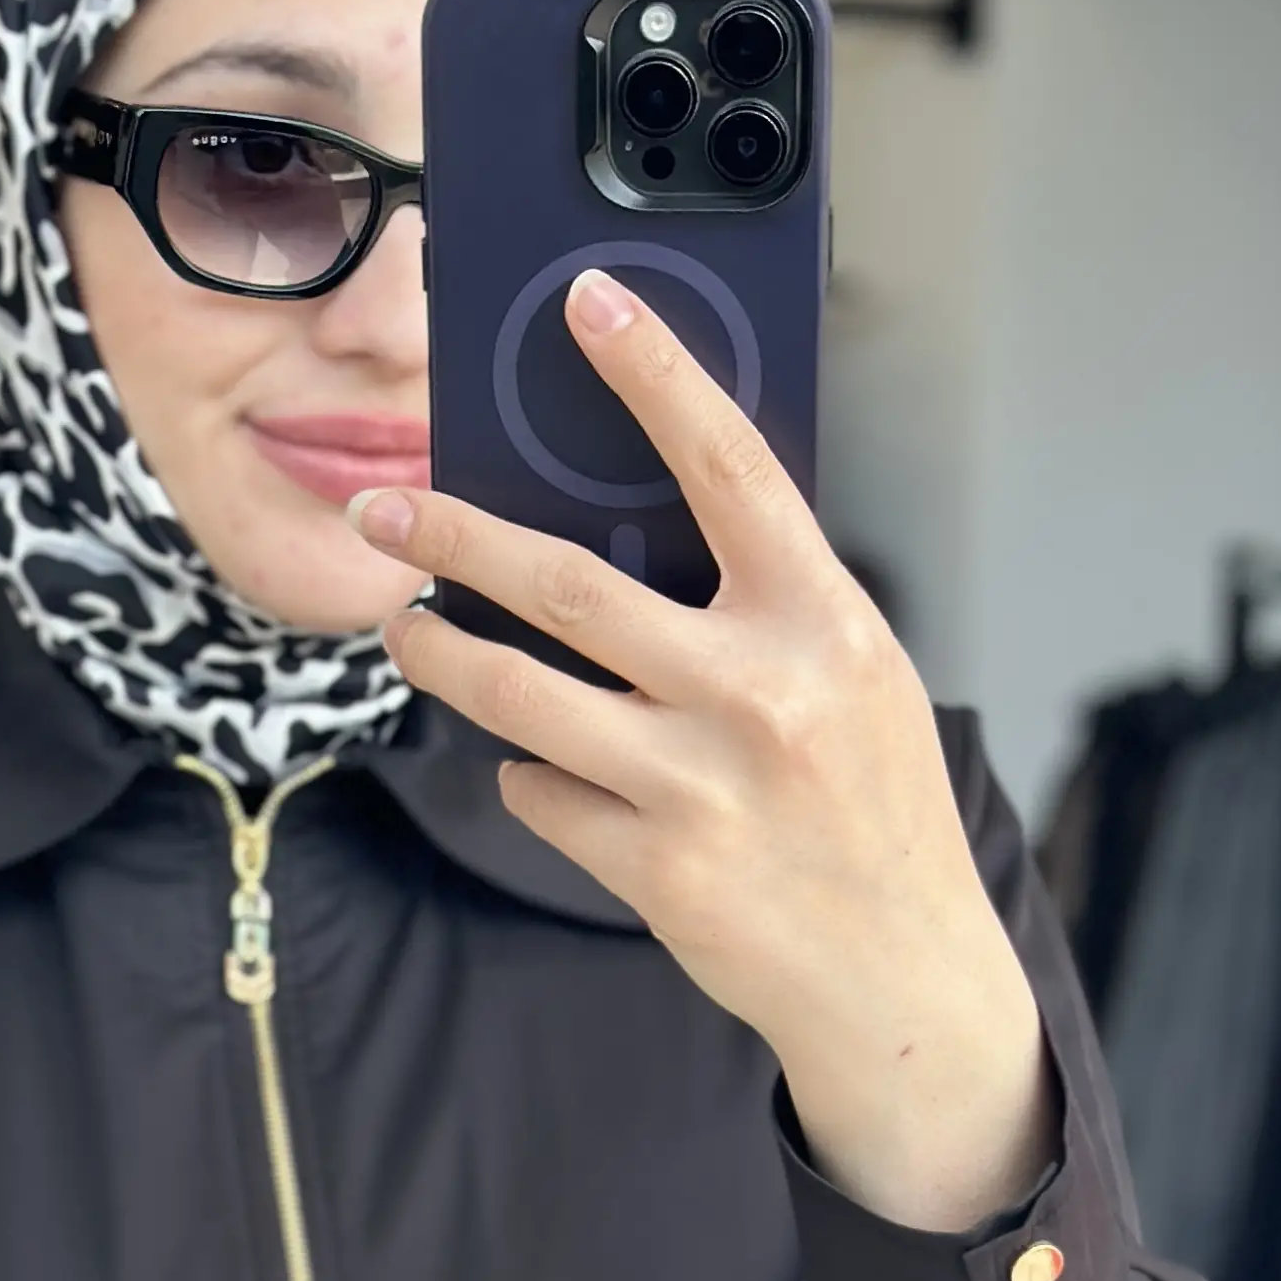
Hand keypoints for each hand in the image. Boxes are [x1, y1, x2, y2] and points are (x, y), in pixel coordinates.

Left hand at [352, 268, 1055, 1237]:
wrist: (902, 980)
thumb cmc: (873, 814)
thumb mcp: (852, 680)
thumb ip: (762, 607)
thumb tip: (629, 529)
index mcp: (823, 622)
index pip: (728, 464)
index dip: (655, 374)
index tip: (587, 300)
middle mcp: (760, 693)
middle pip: (564, 584)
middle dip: (449, 539)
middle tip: (378, 513)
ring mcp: (700, 785)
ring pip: (517, 694)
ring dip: (442, 656)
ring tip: (408, 632)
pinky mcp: (653, 868)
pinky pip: (541, 794)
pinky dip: (533, 777)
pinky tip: (557, 778)